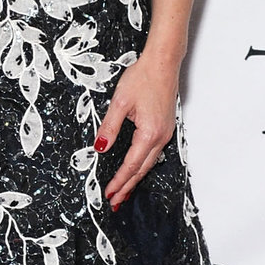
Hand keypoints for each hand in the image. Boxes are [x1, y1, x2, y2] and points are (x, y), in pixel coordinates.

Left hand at [95, 50, 179, 208]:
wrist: (163, 63)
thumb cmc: (144, 77)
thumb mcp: (120, 102)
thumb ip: (109, 127)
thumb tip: (100, 147)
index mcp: (149, 133)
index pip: (131, 165)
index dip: (119, 181)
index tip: (109, 194)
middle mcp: (161, 137)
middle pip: (142, 170)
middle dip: (128, 187)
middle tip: (115, 202)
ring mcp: (165, 133)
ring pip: (149, 163)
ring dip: (136, 179)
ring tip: (124, 192)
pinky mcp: (165, 128)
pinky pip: (154, 153)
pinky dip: (143, 166)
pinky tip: (137, 169)